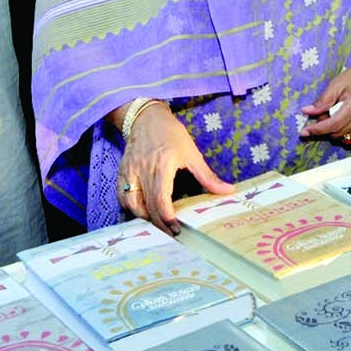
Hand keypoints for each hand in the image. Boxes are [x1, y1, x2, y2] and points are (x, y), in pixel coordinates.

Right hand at [117, 105, 233, 234]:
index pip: (161, 199)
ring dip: (145, 217)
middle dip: (160, 224)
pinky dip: (132, 208)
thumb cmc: (170, 134)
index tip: (177, 229)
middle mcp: (144, 170)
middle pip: (148, 207)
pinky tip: (143, 211)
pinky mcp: (121, 173)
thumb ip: (207, 176)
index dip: (168, 218)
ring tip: (159, 222)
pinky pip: (122, 197)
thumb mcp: (192, 153)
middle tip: (172, 233)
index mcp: (163, 165)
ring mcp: (130, 172)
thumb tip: (228, 191)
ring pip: (132, 205)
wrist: (145, 118)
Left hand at [300, 48, 350, 144]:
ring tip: (333, 112)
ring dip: (333, 129)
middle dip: (324, 127)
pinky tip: (342, 117)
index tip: (305, 131)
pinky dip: (342, 129)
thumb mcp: (337, 83)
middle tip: (321, 113)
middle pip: (337, 133)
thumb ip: (322, 100)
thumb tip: (307, 111)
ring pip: (343, 136)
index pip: (332, 125)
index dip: (317, 130)